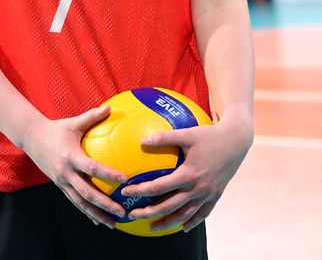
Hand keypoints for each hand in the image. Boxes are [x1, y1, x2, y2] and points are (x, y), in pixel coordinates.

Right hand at [21, 105, 127, 227]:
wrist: (32, 138)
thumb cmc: (57, 129)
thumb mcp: (74, 122)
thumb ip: (92, 116)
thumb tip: (111, 108)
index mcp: (71, 156)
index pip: (92, 168)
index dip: (108, 174)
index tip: (125, 180)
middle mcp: (66, 173)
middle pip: (87, 193)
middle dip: (105, 204)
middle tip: (122, 211)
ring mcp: (62, 182)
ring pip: (81, 202)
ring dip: (97, 214)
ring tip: (113, 224)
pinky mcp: (60, 186)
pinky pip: (74, 202)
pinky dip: (86, 212)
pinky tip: (98, 221)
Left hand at [120, 119, 252, 231]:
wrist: (236, 142)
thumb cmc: (209, 135)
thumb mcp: (186, 134)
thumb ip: (164, 137)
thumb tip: (142, 141)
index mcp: (188, 174)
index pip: (158, 187)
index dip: (140, 191)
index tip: (125, 192)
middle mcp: (197, 188)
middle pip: (169, 206)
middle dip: (149, 212)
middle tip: (133, 215)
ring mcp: (208, 194)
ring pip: (185, 214)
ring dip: (168, 222)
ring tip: (154, 226)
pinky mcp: (216, 196)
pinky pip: (203, 214)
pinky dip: (192, 222)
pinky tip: (183, 227)